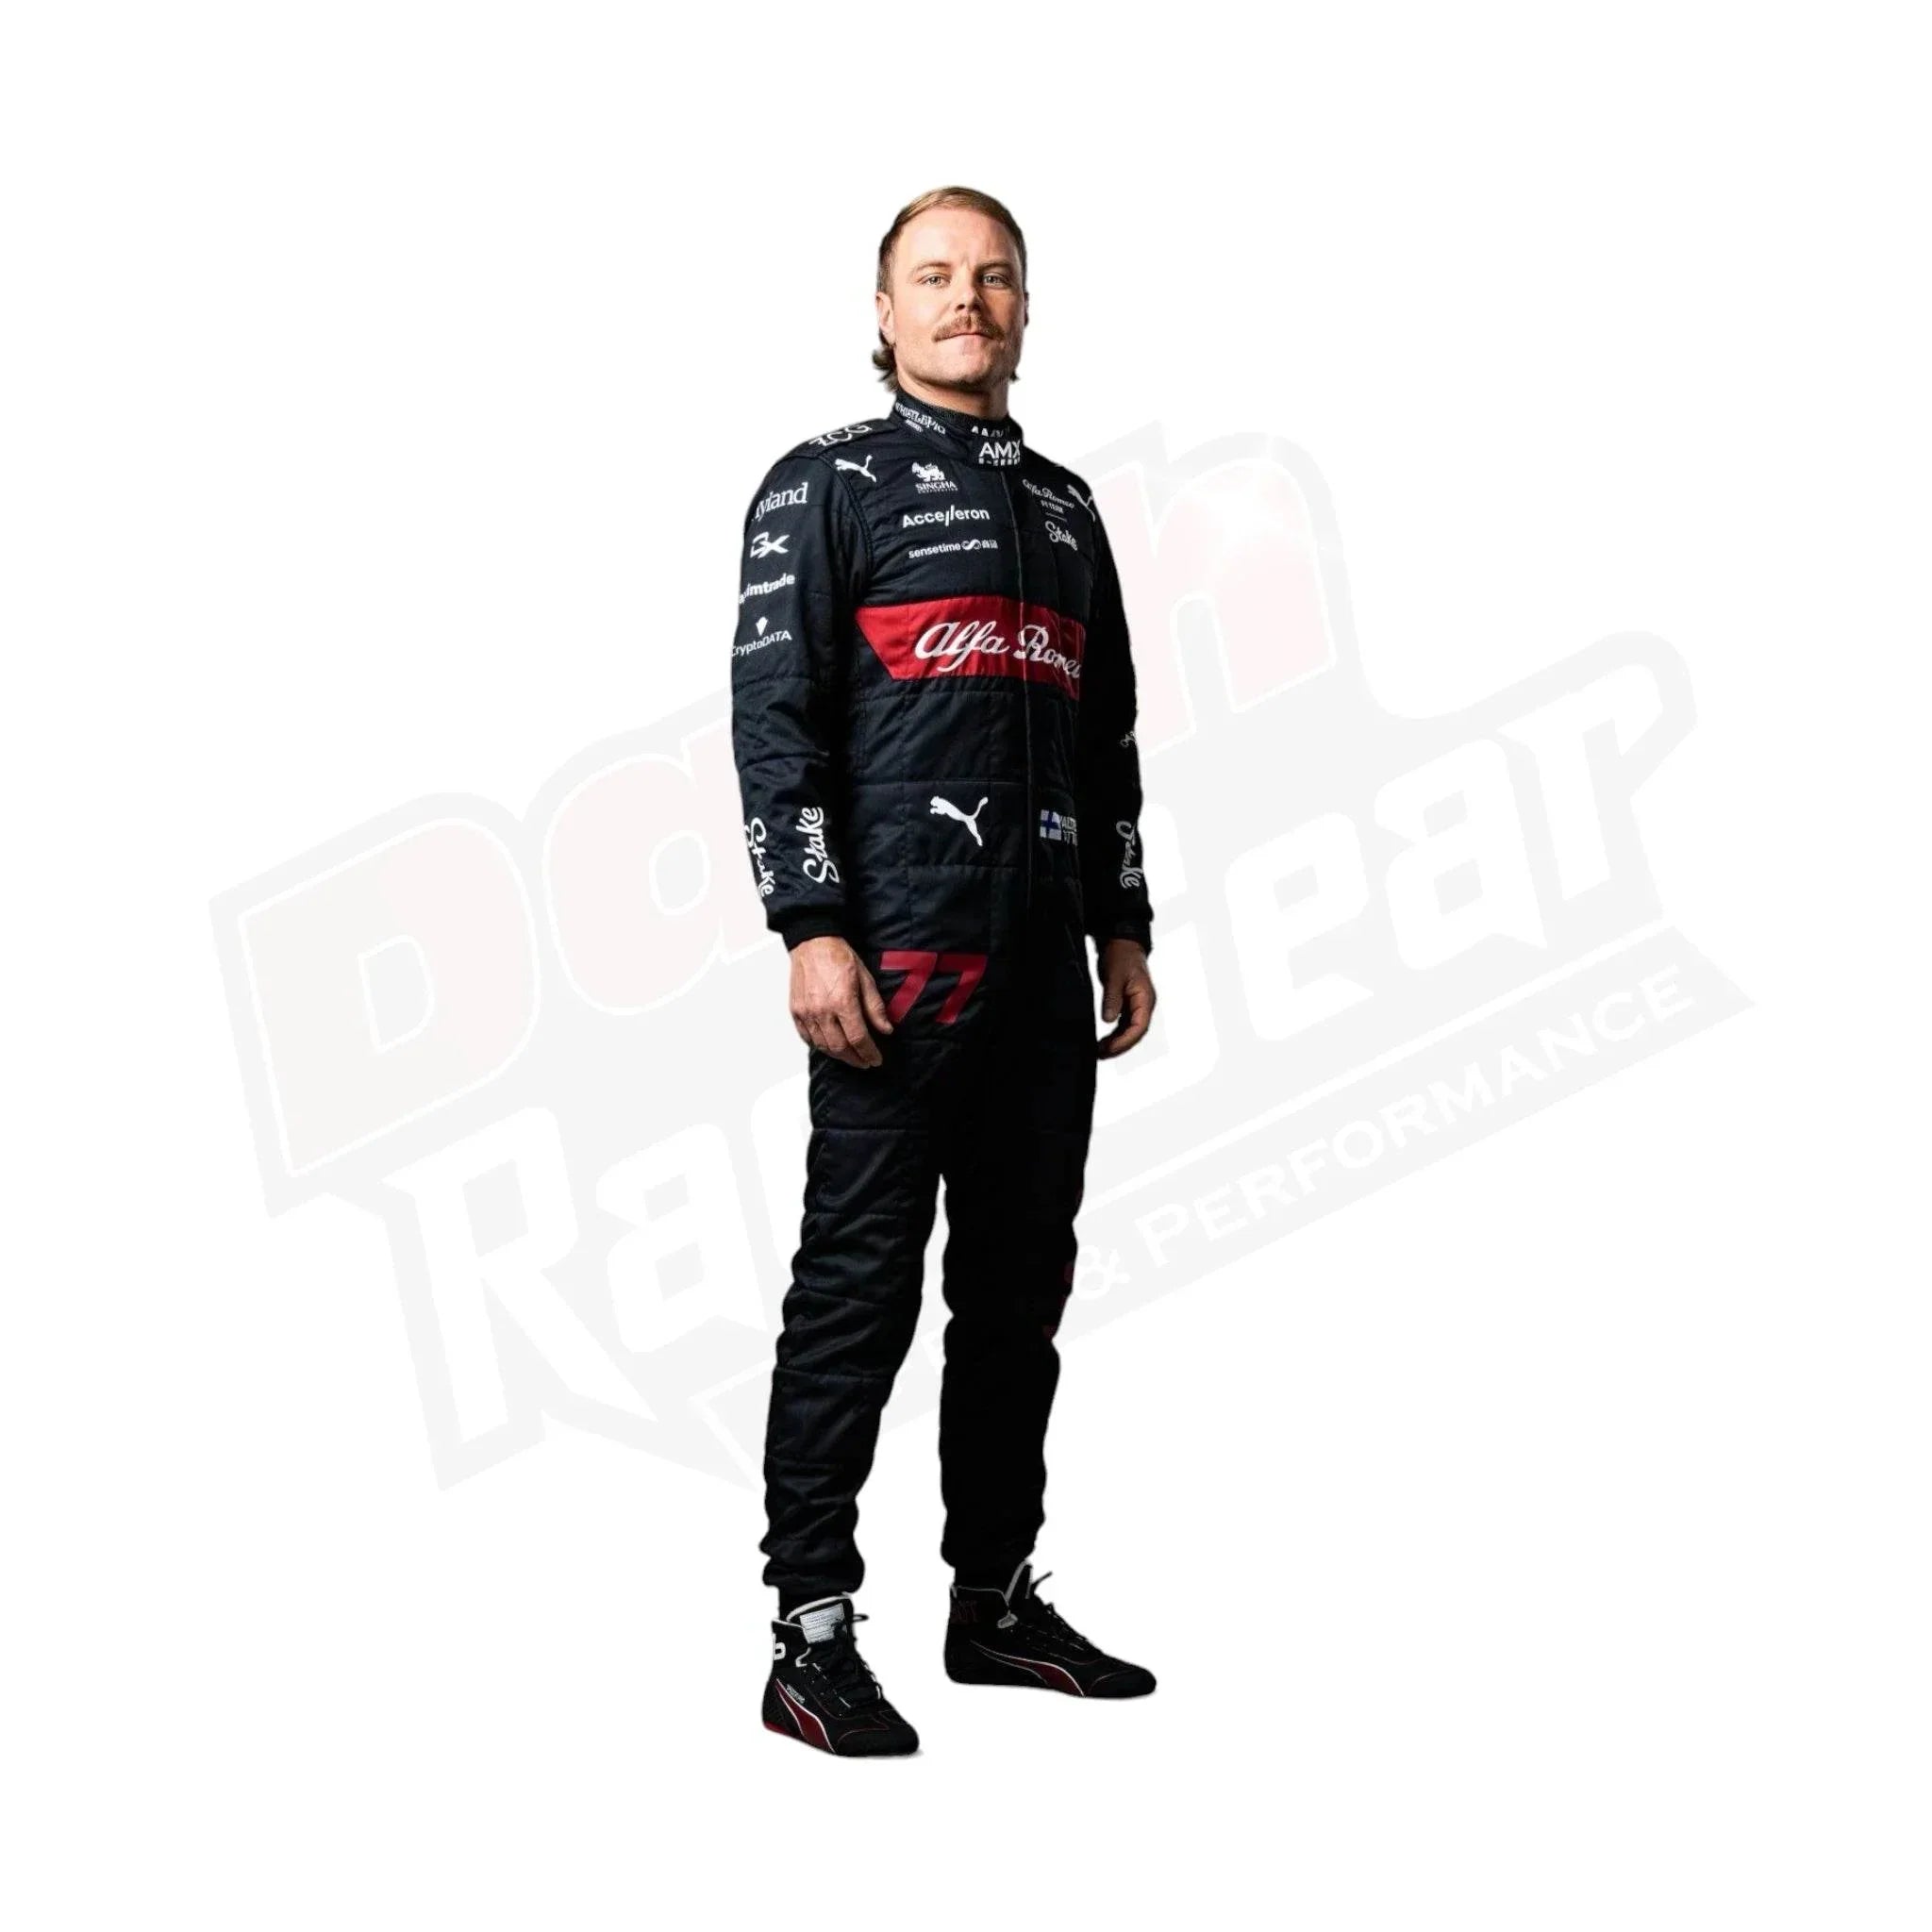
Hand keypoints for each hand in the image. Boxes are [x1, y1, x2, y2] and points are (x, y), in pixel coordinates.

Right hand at [790, 936, 894, 1067]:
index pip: (858, 1038)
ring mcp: (806, 1013)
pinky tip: (829, 1046)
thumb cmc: (838, 956)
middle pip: (840, 1047)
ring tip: (850, 1056)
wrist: (812, 943)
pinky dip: (819, 1046)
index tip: (875, 1059)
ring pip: (823, 1046)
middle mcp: (822, 1010)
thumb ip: (875, 1007)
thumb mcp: (865, 978)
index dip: (869, 1053)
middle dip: (855, 1059)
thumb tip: (886, 1029)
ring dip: (838, 1055)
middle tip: (865, 1061)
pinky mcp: (796, 1012)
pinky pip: (807, 1038)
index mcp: (842, 1002)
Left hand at [1095, 938, 1155, 1057]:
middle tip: (1101, 1054)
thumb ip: (1112, 998)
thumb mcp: (1115, 976)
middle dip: (1120, 1046)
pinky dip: (1114, 1035)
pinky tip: (1103, 1041)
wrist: (1122, 943)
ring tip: (1099, 1051)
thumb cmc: (1122, 956)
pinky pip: (1123, 1025)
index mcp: (1145, 998)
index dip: (1125, 1041)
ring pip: (1129, 1031)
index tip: (1109, 1049)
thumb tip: (1108, 1020)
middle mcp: (1143, 1005)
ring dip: (1116, 1043)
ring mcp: (1136, 1006)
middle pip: (1135, 1033)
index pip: (1139, 1026)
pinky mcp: (1127, 1005)